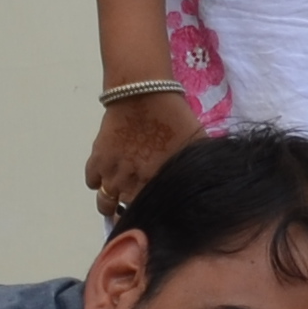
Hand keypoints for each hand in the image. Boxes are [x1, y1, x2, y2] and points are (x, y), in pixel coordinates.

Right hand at [85, 88, 202, 221]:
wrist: (143, 92)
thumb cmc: (174, 117)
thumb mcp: (197, 144)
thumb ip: (202, 167)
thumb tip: (215, 185)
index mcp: (155, 185)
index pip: (152, 215)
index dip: (154, 216)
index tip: (158, 214)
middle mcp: (129, 185)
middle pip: (127, 212)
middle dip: (134, 210)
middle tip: (142, 202)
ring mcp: (110, 173)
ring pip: (104, 202)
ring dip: (112, 201)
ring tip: (120, 196)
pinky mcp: (97, 159)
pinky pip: (92, 181)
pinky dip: (99, 181)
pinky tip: (109, 174)